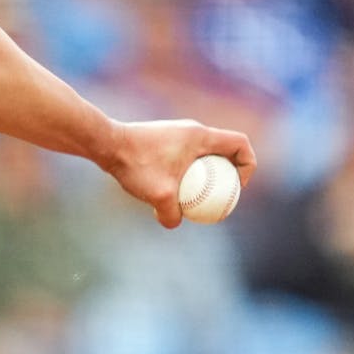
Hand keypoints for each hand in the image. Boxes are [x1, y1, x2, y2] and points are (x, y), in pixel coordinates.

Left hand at [106, 119, 256, 227]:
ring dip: (207, 175)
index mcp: (200, 136)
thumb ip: (171, 214)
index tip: (236, 187)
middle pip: (225, 151)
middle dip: (228, 175)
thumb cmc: (134, 163)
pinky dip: (188, 173)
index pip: (241, 144)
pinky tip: (172, 191)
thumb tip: (174, 222)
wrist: (104, 143)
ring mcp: (177, 133)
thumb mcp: (158, 194)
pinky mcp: (164, 140)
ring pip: (204, 155)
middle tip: (219, 199)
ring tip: (196, 199)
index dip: (248, 165)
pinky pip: (187, 156)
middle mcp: (191, 130)